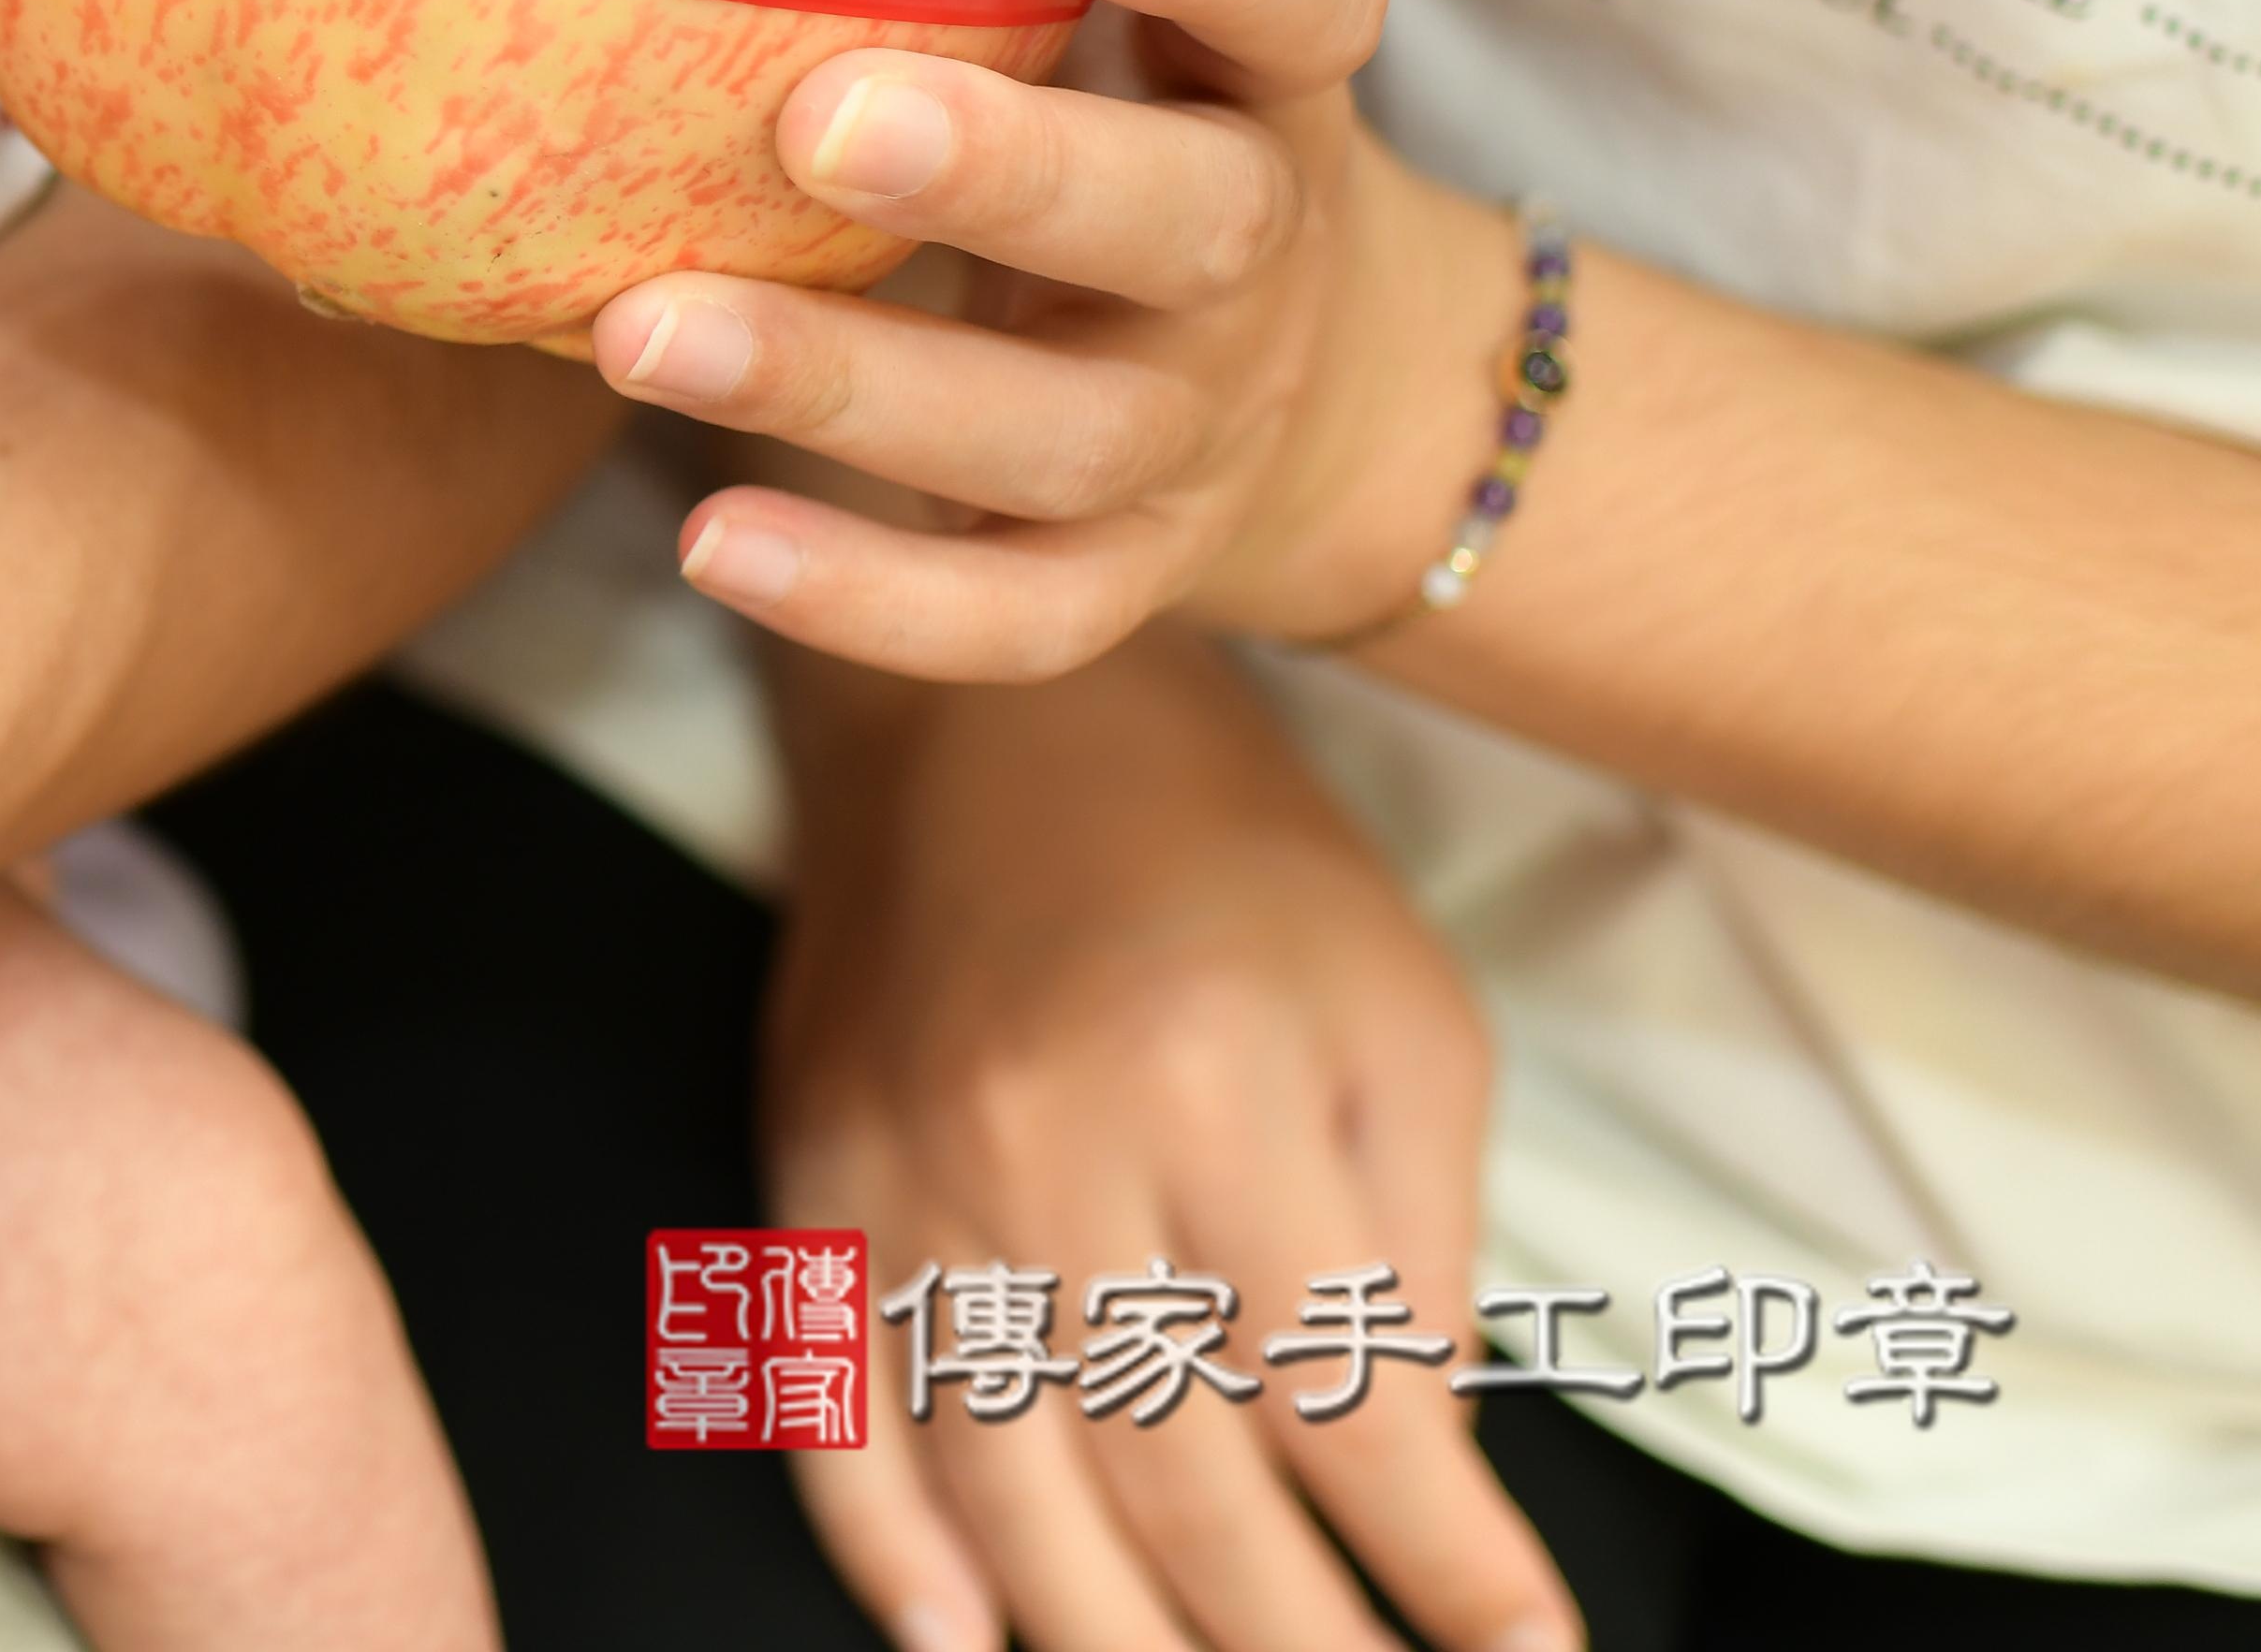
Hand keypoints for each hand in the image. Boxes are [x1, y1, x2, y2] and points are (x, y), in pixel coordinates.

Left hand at [586, 0, 1520, 676]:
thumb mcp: (1114, 8)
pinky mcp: (1126, 575)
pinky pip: (1014, 615)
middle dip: (1007, 175)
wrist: (1312, 395)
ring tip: (643, 333)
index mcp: (1262, 87)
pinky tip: (707, 541)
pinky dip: (869, 595)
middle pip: (1181, 225)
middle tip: (820, 118)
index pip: (1305, 0)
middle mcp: (1254, 257)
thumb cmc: (1119, 119)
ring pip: (1055, 435)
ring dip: (850, 387)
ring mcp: (1195, 434)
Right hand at [770, 640, 1573, 1651]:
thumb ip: (1423, 1248)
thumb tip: (1423, 1462)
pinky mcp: (811, 1175)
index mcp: (1219, 1093)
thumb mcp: (1401, 1014)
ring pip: (1007, 1479)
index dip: (1449, 1567)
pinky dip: (887, 1541)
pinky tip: (962, 1635)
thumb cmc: (1228, 857)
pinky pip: (828, 1398)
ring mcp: (905, 1173)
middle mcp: (1044, 1149)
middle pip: (1180, 1480)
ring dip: (1110, 1636)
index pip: (1351, 1407)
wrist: (977, 701)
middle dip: (1298, 1641)